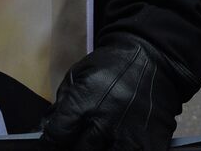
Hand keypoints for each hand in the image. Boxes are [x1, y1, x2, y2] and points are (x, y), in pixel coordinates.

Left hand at [40, 36, 181, 150]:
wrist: (154, 58)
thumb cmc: (113, 65)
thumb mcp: (79, 74)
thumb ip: (62, 103)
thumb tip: (46, 128)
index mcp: (83, 104)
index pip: (55, 137)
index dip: (51, 141)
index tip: (54, 140)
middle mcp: (103, 124)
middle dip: (73, 145)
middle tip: (80, 137)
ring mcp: (127, 138)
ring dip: (97, 148)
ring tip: (98, 138)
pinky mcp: (148, 145)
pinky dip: (120, 149)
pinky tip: (118, 140)